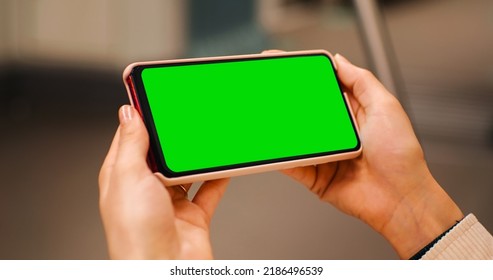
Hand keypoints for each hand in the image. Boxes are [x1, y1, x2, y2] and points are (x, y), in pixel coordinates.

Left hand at [99, 105, 228, 258]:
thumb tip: (128, 113)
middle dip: (175, 135)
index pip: (131, 138)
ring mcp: (171, 202)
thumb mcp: (129, 177)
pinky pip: (209, 189)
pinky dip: (219, 177)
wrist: (165, 270)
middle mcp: (146, 189)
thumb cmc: (136, 234)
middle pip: (163, 153)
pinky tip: (225, 163)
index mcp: (123, 177)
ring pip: (187, 170)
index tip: (155, 97)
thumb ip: (132, 144)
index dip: (142, 117)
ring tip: (209, 135)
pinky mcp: (193, 215)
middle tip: (189, 114)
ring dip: (198, 155)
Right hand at [282, 54, 462, 258]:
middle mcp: (337, 133)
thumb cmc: (401, 156)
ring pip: (295, 138)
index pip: (323, 90)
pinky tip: (270, 146)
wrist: (400, 198)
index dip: (304, 77)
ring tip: (263, 114)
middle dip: (284, 100)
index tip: (286, 65)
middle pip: (304, 112)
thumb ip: (361, 81)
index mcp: (352, 113)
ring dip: (279, 127)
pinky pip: (292, 164)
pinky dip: (279, 156)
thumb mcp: (385, 106)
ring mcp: (324, 154)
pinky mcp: (315, 176)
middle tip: (266, 87)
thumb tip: (339, 61)